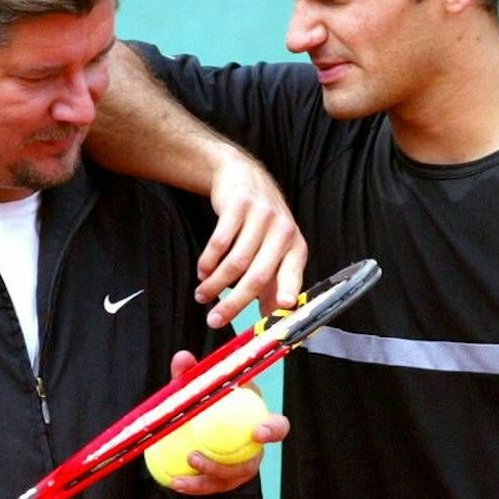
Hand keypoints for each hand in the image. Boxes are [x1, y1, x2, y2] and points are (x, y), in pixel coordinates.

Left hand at [161, 349, 289, 494]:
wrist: (201, 419)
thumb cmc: (209, 398)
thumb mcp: (202, 384)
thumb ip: (193, 373)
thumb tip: (182, 359)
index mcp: (259, 421)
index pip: (278, 427)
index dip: (272, 431)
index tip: (257, 433)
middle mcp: (254, 449)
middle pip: (249, 465)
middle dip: (226, 467)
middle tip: (194, 456)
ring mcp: (241, 468)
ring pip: (228, 481)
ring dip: (204, 480)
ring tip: (180, 478)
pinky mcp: (225, 481)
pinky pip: (211, 486)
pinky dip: (194, 486)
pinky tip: (174, 482)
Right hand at [196, 155, 306, 328]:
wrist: (244, 178)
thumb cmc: (262, 223)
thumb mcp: (275, 251)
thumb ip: (274, 284)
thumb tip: (273, 319)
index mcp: (296, 247)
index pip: (293, 274)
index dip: (288, 291)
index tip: (282, 307)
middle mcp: (283, 231)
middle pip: (258, 275)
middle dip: (234, 303)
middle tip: (215, 320)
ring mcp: (261, 217)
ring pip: (235, 262)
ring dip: (215, 284)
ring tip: (202, 295)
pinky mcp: (239, 206)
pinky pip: (219, 243)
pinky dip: (207, 262)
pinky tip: (202, 272)